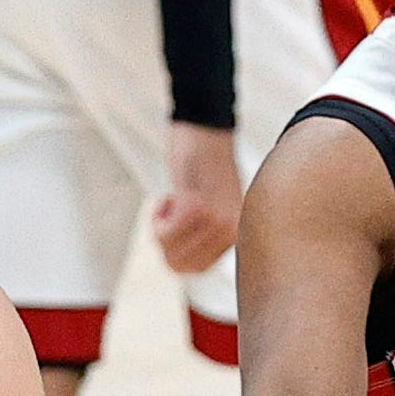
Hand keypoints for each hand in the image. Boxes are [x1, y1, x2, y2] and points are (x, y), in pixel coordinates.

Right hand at [152, 122, 241, 274]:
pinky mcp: (196, 206)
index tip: (176, 227)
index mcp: (236, 232)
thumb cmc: (203, 163)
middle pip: (181, 264)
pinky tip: (169, 196)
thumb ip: (209, 233)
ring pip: (171, 251)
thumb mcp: (216, 205)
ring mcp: (215, 219)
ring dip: (160, 229)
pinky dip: (157, 216)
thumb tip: (185, 265)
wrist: (205, 127)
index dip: (176, 253)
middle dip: (165, 244)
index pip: (199, 268)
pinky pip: (165, 232)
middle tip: (168, 214)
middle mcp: (230, 229)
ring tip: (171, 202)